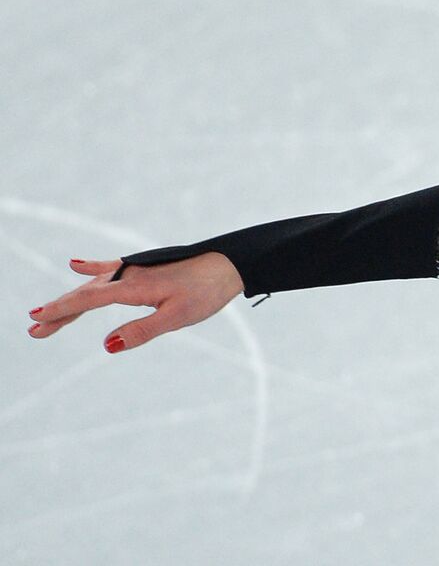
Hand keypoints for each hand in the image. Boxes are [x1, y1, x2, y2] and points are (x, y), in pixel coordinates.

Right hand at [27, 254, 244, 352]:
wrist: (231, 264)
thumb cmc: (207, 291)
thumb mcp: (177, 317)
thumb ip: (142, 331)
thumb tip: (107, 346)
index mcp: (134, 288)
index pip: (89, 300)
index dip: (61, 311)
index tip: (35, 321)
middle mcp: (130, 275)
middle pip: (86, 293)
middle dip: (60, 311)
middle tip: (34, 329)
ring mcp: (137, 269)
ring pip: (95, 284)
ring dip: (72, 298)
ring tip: (50, 313)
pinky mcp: (146, 267)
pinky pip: (112, 268)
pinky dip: (92, 268)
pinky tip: (76, 264)